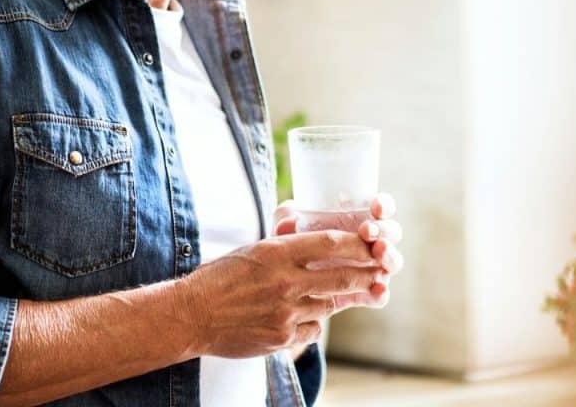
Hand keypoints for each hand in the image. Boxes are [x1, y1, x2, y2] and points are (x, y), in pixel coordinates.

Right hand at [177, 230, 384, 358]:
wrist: (192, 315)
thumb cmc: (219, 277)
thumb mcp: (253, 250)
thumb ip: (284, 246)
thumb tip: (314, 239)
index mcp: (276, 252)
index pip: (330, 242)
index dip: (357, 242)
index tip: (372, 241)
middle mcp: (285, 281)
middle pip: (342, 275)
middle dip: (367, 272)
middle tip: (383, 269)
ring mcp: (286, 312)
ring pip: (330, 304)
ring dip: (342, 297)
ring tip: (353, 291)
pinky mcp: (282, 337)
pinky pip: (313, 328)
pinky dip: (314, 321)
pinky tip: (306, 316)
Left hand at [273, 194, 402, 308]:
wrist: (284, 281)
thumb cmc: (292, 243)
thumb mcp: (286, 228)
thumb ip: (285, 220)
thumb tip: (289, 219)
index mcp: (359, 218)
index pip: (380, 208)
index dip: (384, 205)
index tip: (376, 206)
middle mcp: (371, 241)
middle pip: (391, 233)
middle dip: (384, 230)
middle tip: (367, 231)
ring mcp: (372, 267)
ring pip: (391, 261)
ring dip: (389, 256)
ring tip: (378, 252)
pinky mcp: (366, 292)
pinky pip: (380, 294)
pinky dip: (381, 292)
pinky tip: (377, 289)